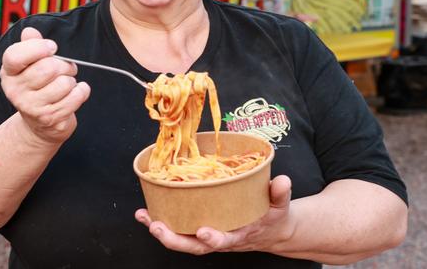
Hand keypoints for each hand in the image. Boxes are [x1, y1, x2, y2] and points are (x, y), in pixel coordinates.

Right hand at [0, 27, 90, 144]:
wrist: (39, 124)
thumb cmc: (38, 86)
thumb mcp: (30, 64)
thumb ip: (31, 45)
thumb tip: (29, 31)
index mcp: (9, 73)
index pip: (15, 56)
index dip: (37, 48)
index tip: (52, 47)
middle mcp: (15, 91)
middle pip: (48, 68)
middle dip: (64, 65)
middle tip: (65, 69)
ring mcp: (31, 107)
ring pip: (64, 83)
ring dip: (72, 80)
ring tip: (67, 84)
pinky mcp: (49, 118)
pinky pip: (75, 97)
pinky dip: (81, 91)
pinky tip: (75, 92)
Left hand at [135, 175, 293, 254]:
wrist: (269, 230)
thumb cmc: (272, 216)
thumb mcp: (280, 206)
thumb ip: (279, 194)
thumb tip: (281, 181)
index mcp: (239, 235)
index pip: (224, 241)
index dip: (213, 238)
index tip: (204, 232)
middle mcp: (219, 238)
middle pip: (194, 246)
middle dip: (174, 239)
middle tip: (157, 227)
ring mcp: (206, 234)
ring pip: (181, 239)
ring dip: (161, 230)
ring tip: (144, 217)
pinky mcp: (197, 227)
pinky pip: (176, 227)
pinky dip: (159, 221)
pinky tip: (144, 213)